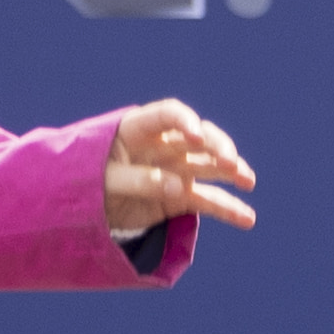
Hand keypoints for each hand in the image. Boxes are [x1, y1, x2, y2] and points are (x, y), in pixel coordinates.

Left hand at [99, 102, 260, 237]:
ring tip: (247, 180)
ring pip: (208, 165)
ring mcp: (174, 169)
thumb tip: (177, 186)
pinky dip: (226, 209)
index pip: (167, 114)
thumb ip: (137, 181)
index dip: (184, 120)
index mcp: (138, 129)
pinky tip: (247, 218)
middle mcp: (162, 145)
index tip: (196, 135)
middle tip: (229, 162)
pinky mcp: (180, 195)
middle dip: (216, 147)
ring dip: (230, 170)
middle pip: (197, 138)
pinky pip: (207, 199)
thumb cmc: (88, 182)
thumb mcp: (103, 181)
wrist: (85, 207)